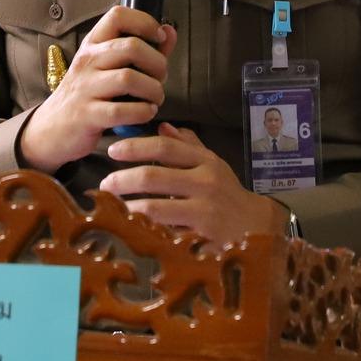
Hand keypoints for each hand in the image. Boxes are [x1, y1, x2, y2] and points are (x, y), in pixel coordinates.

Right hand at [17, 6, 177, 170]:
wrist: (51, 129)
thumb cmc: (87, 96)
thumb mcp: (108, 68)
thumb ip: (144, 50)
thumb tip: (169, 31)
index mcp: (93, 45)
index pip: (118, 16)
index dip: (145, 22)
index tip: (159, 38)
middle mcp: (88, 61)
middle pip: (132, 47)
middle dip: (157, 63)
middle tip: (161, 78)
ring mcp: (85, 87)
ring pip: (129, 78)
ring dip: (153, 90)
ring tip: (155, 99)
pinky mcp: (87, 115)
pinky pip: (122, 110)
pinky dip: (142, 112)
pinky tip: (145, 113)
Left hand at [98, 122, 289, 243]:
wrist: (256, 226)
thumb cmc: (228, 194)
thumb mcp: (213, 165)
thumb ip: (188, 146)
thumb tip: (162, 126)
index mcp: (205, 161)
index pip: (165, 146)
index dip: (135, 146)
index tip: (113, 149)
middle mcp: (205, 181)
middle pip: (153, 175)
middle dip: (123, 178)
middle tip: (104, 183)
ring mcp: (203, 209)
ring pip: (154, 205)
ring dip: (127, 206)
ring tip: (111, 206)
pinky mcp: (200, 234)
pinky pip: (164, 230)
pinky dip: (143, 229)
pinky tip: (129, 227)